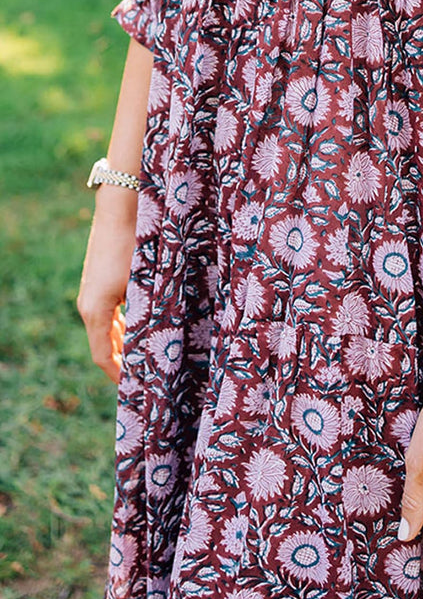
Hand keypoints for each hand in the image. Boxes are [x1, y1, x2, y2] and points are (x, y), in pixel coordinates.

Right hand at [76, 186, 136, 383]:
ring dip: (121, 346)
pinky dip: (120, 328)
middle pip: (102, 345)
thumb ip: (149, 315)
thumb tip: (159, 343)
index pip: (102, 355)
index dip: (117, 375)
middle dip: (121, 363)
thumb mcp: (147, 285)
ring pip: (105, 329)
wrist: (123, 209)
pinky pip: (107, 315)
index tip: (133, 389)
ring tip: (142, 361)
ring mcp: (91, 292)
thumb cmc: (138, 246)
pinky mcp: (98, 282)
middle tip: (144, 379)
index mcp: (96, 310)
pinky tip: (137, 332)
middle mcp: (88, 304)